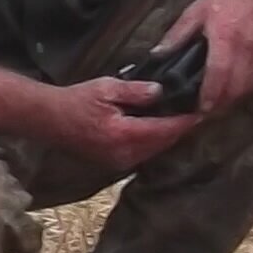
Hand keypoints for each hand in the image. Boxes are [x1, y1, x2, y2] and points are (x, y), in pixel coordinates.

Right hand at [38, 76, 204, 171]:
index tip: (203, 111)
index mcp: (123, 135)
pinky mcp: (115, 164)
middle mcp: (124, 154)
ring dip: (169, 137)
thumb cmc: (76, 100)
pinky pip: (143, 154)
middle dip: (180, 129)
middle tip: (198, 112)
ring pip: (155, 151)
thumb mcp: (107, 88)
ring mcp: (119, 163)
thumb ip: (136, 91)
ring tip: (182, 118)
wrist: (49, 119)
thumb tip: (162, 91)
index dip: (185, 121)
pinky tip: (160, 128)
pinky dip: (155, 142)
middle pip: (163, 144)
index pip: (164, 130)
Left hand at [170, 0, 252, 110]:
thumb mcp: (197, 10)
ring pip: (248, 89)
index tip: (200, 109)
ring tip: (218, 103)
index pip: (218, 74)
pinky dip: (246, 89)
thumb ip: (177, 35)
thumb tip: (157, 55)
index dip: (209, 95)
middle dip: (220, 104)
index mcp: (225, 36)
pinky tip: (234, 89)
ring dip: (233, 99)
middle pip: (235, 88)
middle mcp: (247, 49)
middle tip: (205, 110)